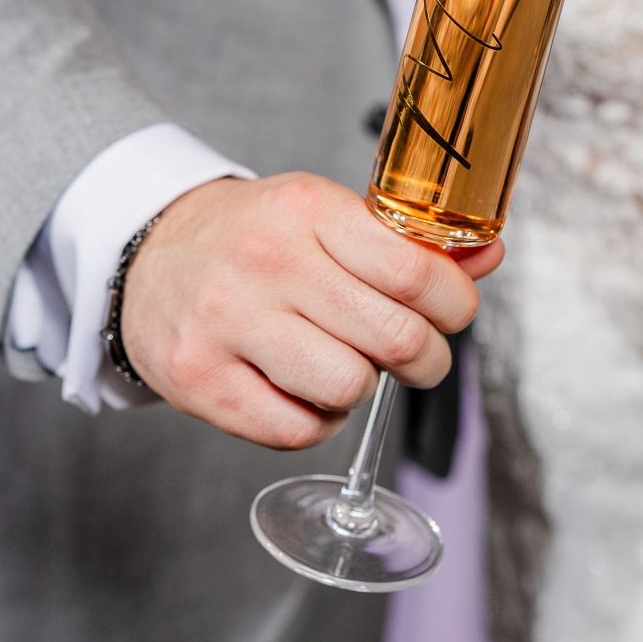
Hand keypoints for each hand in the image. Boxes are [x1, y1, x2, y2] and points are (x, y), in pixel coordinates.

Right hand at [120, 174, 502, 447]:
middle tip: (418, 355)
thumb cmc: (256, 237)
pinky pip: (296, 430)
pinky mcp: (199, 379)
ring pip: (349, 388)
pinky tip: (304, 390)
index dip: (454, 305)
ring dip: (364, 387)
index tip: (454, 313)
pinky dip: (316, 422)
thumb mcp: (327, 216)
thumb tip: (490, 256)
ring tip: (346, 363)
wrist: (152, 253)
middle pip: (393, 338)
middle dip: (426, 358)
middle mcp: (268, 263)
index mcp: (307, 211)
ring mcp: (228, 323)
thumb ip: (408, 243)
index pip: (414, 271)